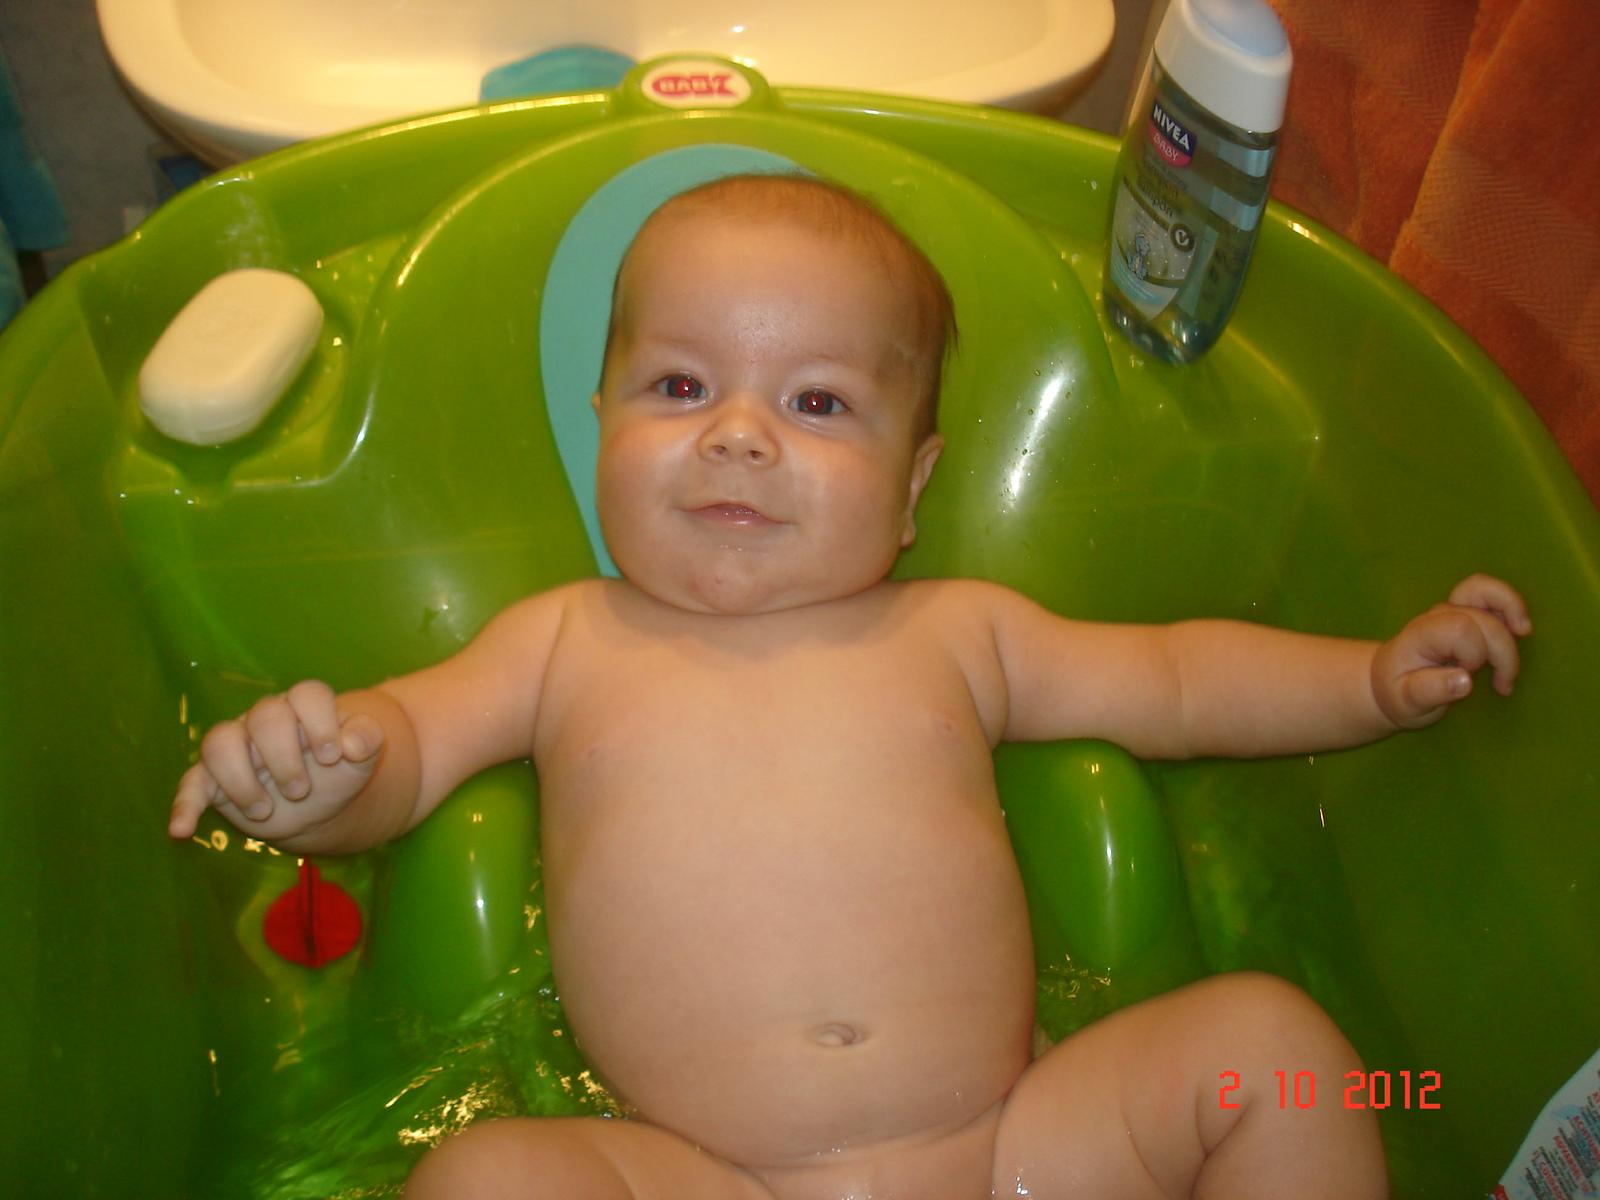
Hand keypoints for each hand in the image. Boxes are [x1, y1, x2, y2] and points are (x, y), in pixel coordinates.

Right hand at [169, 680, 384, 840]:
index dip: (320, 722)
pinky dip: (184, 806)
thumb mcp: (363, 757)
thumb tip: (353, 744)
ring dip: (241, 779)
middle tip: (302, 791)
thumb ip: (368, 740)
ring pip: (219, 742)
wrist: (320, 803)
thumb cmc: (339, 770)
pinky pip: (190, 784)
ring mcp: (237, 748)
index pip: (307, 694)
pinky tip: (180, 830)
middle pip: (265, 717)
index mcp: (305, 708)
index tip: (333, 756)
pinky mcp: (214, 780)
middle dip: (284, 757)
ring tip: (265, 810)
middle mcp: (265, 720)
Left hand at [1371, 575, 1531, 729]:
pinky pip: (1490, 597)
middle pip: (1483, 620)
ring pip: (1485, 591)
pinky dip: (1510, 608)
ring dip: (1512, 611)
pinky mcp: (1466, 614)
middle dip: (1503, 653)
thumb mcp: (1407, 701)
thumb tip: (1466, 682)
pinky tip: (1519, 629)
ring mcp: (1452, 612)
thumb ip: (1432, 691)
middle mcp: (1437, 618)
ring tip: (1523, 633)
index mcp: (1422, 636)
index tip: (1468, 676)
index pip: (1461, 630)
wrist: (1388, 680)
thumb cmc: (1398, 692)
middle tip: (1502, 685)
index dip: (1475, 654)